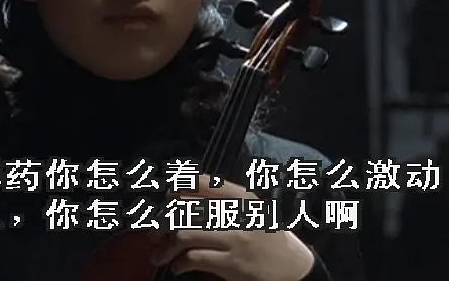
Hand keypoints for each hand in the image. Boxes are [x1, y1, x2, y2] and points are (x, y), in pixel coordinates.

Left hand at [148, 174, 315, 279]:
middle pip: (185, 208)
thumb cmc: (266, 237)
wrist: (294, 267)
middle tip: (154, 234)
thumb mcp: (250, 210)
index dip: (175, 191)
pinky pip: (194, 258)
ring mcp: (235, 238)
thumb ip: (220, 202)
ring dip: (165, 246)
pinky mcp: (233, 263)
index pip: (200, 181)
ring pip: (185, 233)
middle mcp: (237, 212)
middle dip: (162, 222)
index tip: (165, 203)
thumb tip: (177, 201)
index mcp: (240, 196)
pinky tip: (178, 267)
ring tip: (160, 255)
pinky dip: (179, 263)